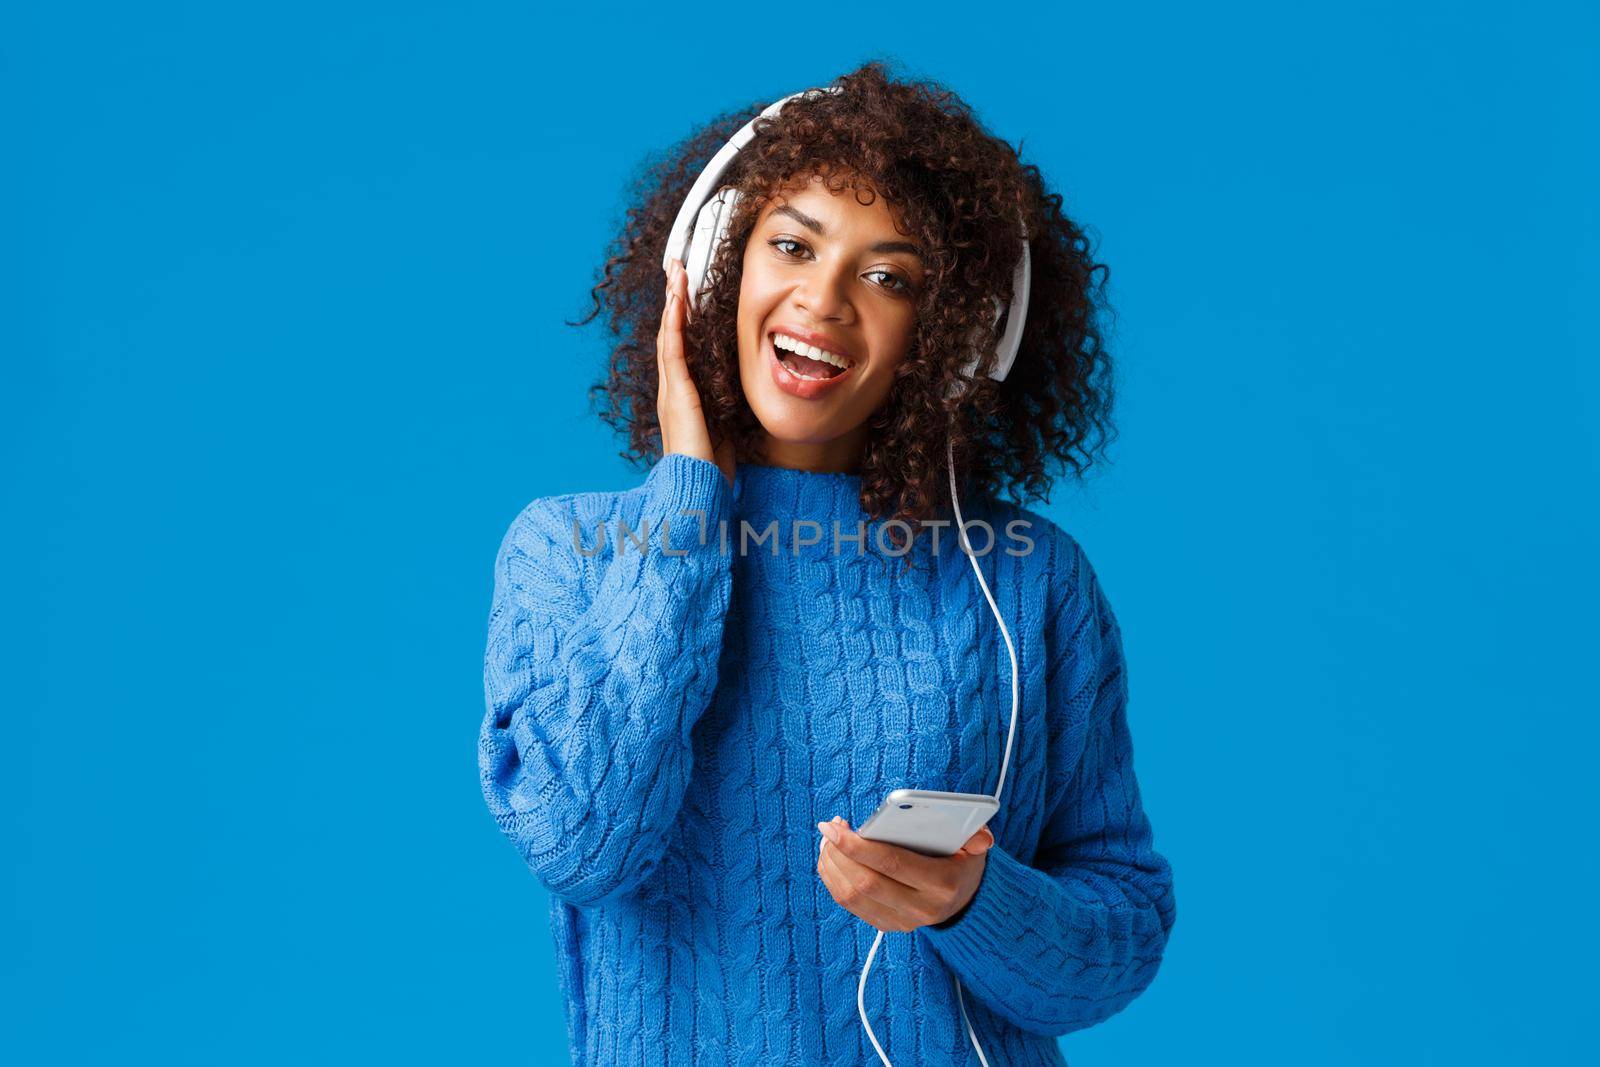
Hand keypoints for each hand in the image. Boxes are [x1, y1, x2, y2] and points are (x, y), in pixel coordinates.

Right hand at [657, 258, 736, 487]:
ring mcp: (671, 390)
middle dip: (673, 298)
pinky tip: (677, 301)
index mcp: (682, 395)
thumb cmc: (711, 468)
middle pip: (669, 332)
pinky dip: (675, 324)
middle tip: (676, 267)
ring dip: (673, 301)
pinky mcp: (677, 395)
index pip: (680, 345)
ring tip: (675, 272)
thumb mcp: (723, 428)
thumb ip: (725, 407)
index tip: (686, 288)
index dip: (682, 315)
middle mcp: (672, 388)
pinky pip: (674, 351)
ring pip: (669, 334)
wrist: (696, 490)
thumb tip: (739, 393)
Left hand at [815, 816, 995, 933]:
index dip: (858, 845)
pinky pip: (850, 905)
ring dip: (832, 866)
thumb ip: (977, 837)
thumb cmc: (961, 862)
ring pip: (852, 896)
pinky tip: (832, 857)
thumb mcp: (975, 847)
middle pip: (866, 882)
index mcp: (941, 884)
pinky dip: (834, 880)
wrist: (964, 901)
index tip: (835, 826)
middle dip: (839, 853)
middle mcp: (920, 909)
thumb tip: (981, 837)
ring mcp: (902, 922)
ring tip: (828, 840)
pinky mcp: (887, 926)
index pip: (891, 864)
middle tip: (828, 828)